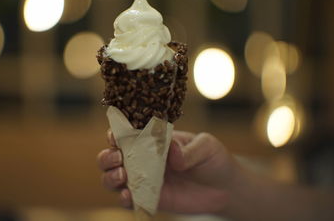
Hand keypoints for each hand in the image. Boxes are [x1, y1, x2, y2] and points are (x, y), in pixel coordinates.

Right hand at [97, 130, 242, 214]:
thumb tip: (172, 153)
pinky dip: (123, 198)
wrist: (225, 187)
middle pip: (111, 156)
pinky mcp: (149, 199)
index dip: (116, 133)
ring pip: (113, 177)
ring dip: (111, 176)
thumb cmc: (212, 158)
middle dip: (108, 156)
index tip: (116, 136)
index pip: (126, 133)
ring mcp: (143, 179)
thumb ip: (188, 150)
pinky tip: (128, 195)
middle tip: (119, 158)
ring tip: (123, 176)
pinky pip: (129, 200)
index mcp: (152, 139)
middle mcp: (142, 158)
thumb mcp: (206, 146)